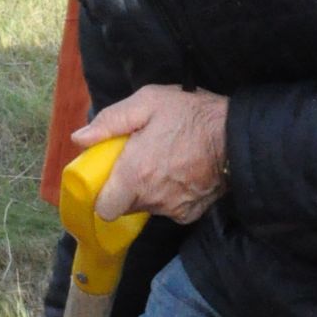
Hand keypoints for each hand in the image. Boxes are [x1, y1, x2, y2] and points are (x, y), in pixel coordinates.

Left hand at [77, 86, 227, 223]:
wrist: (237, 135)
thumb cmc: (190, 114)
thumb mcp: (147, 102)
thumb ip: (110, 121)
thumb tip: (79, 138)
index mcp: (134, 174)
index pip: (104, 208)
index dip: (102, 196)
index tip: (107, 179)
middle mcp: (151, 198)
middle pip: (125, 206)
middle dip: (125, 188)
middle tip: (138, 162)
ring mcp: (173, 209)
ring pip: (148, 207)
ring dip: (149, 190)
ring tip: (163, 163)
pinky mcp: (191, 213)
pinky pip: (170, 209)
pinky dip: (171, 196)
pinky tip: (181, 174)